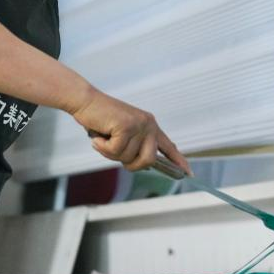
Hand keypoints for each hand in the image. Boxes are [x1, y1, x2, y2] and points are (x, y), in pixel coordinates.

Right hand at [69, 87, 191, 175]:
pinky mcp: (126, 126)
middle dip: (130, 164)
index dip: (178, 161)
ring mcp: (139, 124)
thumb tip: (144, 164)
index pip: (168, 146)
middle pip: (148, 160)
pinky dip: (103, 148)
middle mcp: (148, 124)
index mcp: (150, 125)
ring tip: (104, 137)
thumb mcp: (122, 133)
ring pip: (128, 158)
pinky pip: (115, 151)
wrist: (85, 101)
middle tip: (114, 152)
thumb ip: (134, 146)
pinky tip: (98, 136)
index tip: (188, 172)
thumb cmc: (100, 119)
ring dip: (110, 153)